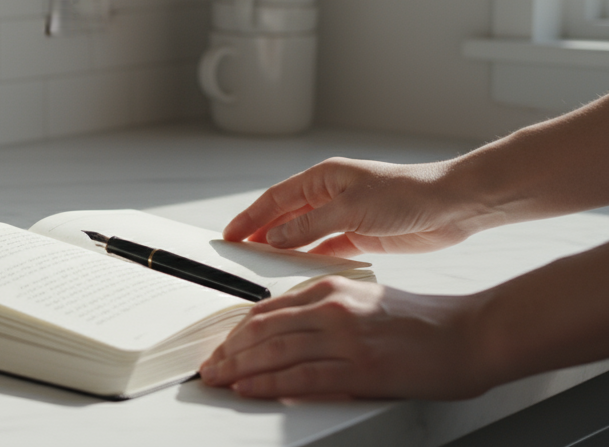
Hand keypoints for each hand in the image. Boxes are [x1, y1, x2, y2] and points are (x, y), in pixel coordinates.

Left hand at [199, 277, 489, 399]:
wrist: (470, 334)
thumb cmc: (422, 321)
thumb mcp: (364, 301)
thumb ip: (325, 312)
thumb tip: (288, 332)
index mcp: (330, 288)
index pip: (266, 310)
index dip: (236, 332)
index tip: (220, 347)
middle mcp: (331, 308)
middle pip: (261, 331)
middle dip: (228, 352)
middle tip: (208, 368)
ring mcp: (344, 338)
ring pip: (273, 352)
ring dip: (238, 369)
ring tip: (217, 381)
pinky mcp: (360, 368)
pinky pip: (301, 377)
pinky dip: (267, 384)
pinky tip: (249, 390)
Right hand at [223, 157, 485, 256]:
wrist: (450, 206)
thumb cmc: (406, 194)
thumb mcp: (351, 210)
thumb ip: (310, 226)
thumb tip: (276, 238)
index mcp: (324, 178)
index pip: (276, 198)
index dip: (251, 216)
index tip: (230, 234)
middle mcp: (330, 195)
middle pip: (285, 216)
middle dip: (261, 232)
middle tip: (238, 251)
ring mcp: (345, 216)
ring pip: (304, 234)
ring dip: (284, 247)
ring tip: (261, 263)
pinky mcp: (361, 235)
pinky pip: (326, 248)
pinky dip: (310, 258)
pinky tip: (298, 270)